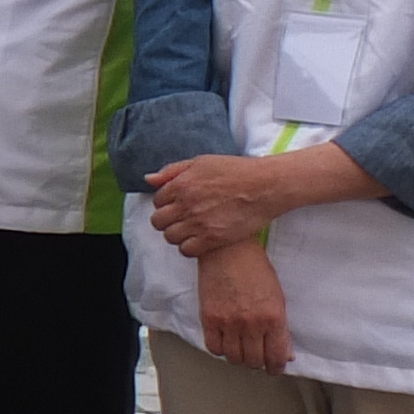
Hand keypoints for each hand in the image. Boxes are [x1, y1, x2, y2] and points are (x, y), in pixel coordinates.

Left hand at [149, 152, 286, 259]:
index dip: (165, 204)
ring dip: (176, 235)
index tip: (176, 205)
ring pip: (170, 237)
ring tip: (189, 230)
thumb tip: (148, 179)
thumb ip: (172, 171)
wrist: (265, 186)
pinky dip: (189, 247)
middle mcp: (186, 205)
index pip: (157, 202)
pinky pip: (187, 250)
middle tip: (179, 219)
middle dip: (166, 221)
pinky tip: (198, 240)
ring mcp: (199, 223)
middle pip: (158, 222)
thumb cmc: (235, 170)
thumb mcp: (201, 162)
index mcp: (181, 185)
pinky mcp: (214, 238)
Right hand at [198, 240, 293, 369]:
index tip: (274, 368)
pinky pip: (213, 347)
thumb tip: (285, 354)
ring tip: (240, 348)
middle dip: (257, 361)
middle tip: (256, 355)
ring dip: (239, 357)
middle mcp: (252, 323)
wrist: (228, 249)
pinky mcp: (209, 317)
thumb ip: (280, 328)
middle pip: (254, 361)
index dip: (276, 367)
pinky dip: (220, 349)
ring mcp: (228, 322)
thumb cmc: (255, 269)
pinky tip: (225, 341)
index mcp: (274, 318)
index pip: (277, 357)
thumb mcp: (277, 298)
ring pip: (234, 358)